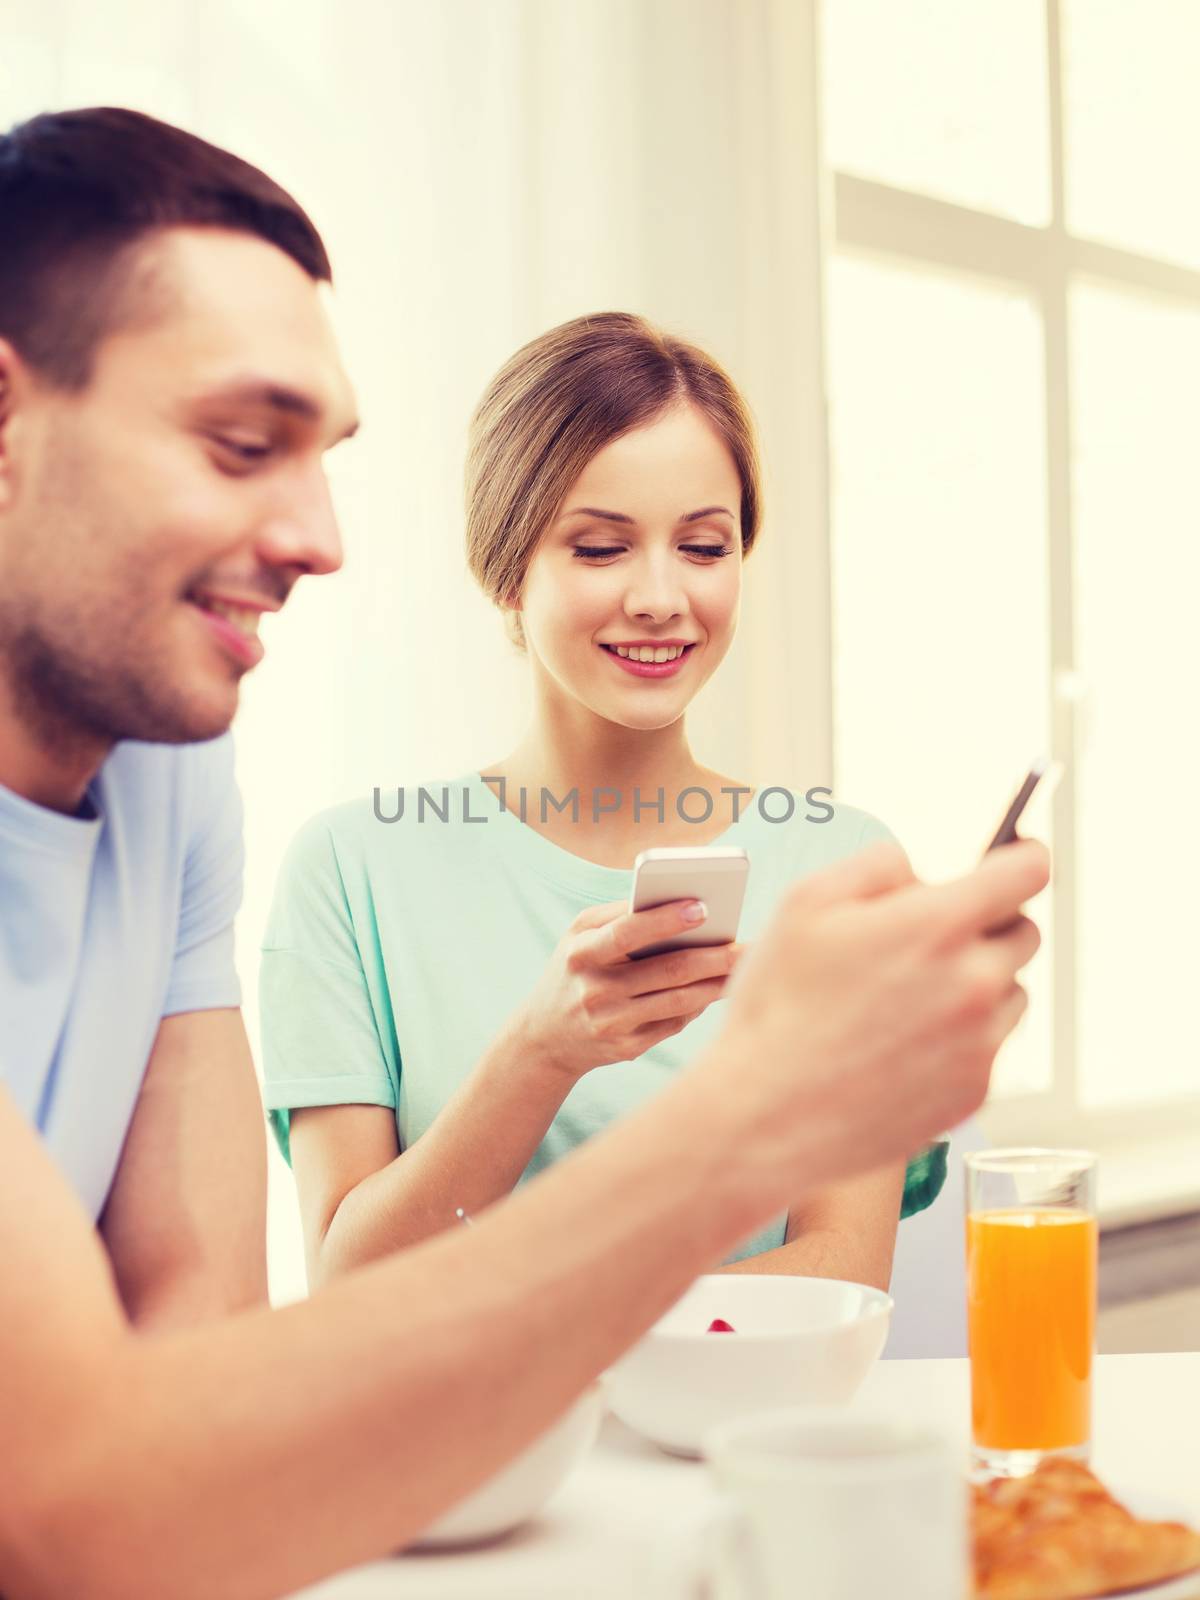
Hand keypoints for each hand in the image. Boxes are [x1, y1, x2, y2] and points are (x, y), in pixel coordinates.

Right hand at [513, 899, 743, 1081]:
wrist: (546, 1036)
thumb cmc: (575, 969)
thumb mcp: (580, 937)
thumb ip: (619, 916)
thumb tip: (677, 902)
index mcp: (581, 954)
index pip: (626, 934)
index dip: (665, 920)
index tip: (703, 907)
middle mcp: (595, 991)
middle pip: (666, 971)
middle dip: (713, 956)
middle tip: (746, 945)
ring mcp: (611, 1024)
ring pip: (679, 1000)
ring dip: (717, 983)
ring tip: (743, 965)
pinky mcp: (627, 1048)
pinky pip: (674, 1022)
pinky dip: (699, 1003)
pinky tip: (717, 988)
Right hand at [701, 839, 1049, 1192]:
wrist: (769, 1113)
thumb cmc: (780, 1005)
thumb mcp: (806, 901)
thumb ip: (878, 864)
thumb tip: (919, 871)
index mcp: (938, 925)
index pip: (1028, 870)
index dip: (1021, 855)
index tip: (1012, 859)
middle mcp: (975, 982)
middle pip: (1025, 932)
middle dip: (987, 924)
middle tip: (930, 940)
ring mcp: (981, 1042)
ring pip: (1011, 992)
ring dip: (978, 983)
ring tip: (906, 999)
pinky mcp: (975, 1090)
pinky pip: (989, 1045)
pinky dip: (960, 1036)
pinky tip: (901, 1042)